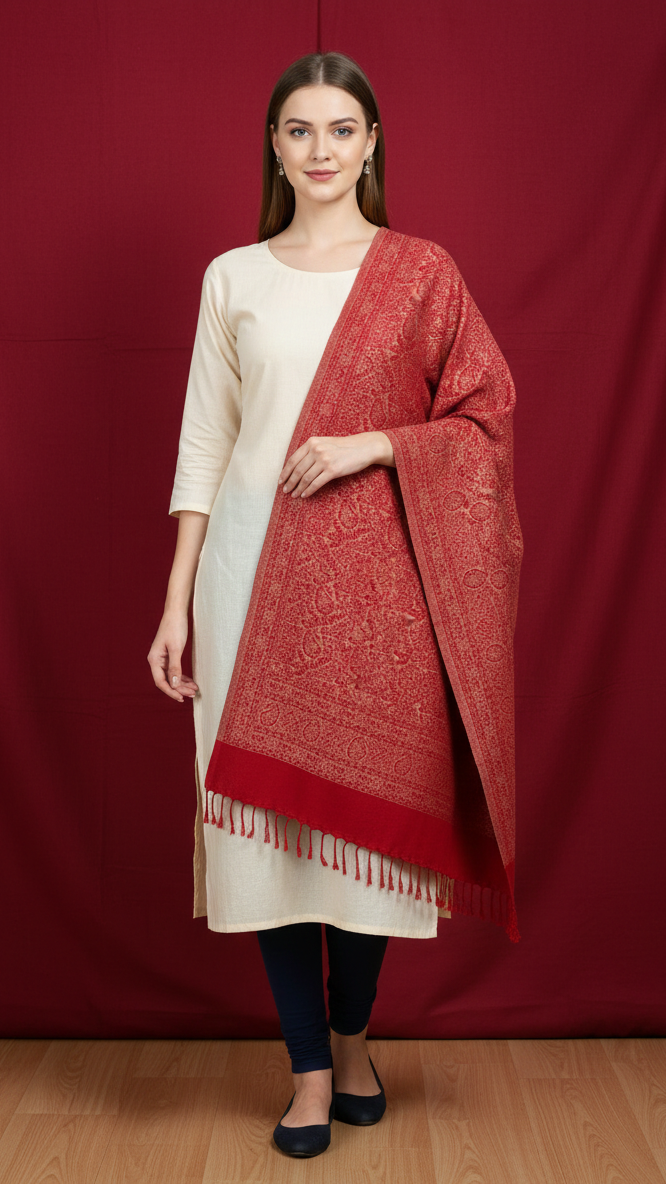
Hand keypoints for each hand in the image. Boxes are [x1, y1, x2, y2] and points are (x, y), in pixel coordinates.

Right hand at [147, 611, 198, 702]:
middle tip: (193, 694)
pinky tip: (190, 681)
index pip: (161, 682)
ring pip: (171, 677)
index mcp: (154, 660)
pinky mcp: (169, 655)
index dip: (171, 691)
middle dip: (179, 689)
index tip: (182, 698)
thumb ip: (175, 667)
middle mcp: (156, 661)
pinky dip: (182, 677)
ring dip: (182, 684)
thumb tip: (174, 684)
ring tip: (194, 690)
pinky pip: (174, 670)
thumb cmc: (175, 627)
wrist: (176, 613)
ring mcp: (162, 658)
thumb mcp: (176, 648)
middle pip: (166, 681)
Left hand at [278, 431, 393, 498]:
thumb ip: (311, 451)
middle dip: (289, 482)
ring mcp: (324, 460)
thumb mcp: (325, 443)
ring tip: (293, 495)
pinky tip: (304, 495)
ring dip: (297, 488)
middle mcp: (316, 450)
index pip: (293, 459)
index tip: (280, 480)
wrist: (363, 448)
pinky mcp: (333, 470)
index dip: (285, 472)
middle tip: (285, 491)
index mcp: (312, 442)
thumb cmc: (344, 447)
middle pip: (297, 470)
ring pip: (305, 478)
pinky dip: (308, 491)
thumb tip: (296, 467)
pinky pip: (316, 483)